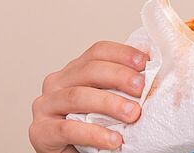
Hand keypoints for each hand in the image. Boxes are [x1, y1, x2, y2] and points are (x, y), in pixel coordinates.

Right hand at [29, 41, 148, 152]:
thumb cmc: (91, 129)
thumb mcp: (106, 104)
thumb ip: (119, 89)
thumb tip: (153, 77)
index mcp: (74, 71)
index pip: (97, 52)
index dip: (122, 53)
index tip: (144, 62)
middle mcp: (56, 83)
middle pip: (88, 70)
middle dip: (118, 76)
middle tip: (142, 89)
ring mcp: (45, 106)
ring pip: (78, 96)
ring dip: (109, 103)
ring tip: (133, 114)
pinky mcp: (41, 131)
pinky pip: (68, 129)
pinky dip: (94, 133)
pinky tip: (113, 140)